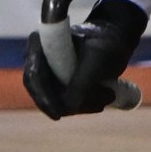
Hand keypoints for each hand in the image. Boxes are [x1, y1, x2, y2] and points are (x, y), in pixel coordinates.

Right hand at [23, 0, 147, 116]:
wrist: (116, 36)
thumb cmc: (106, 41)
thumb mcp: (97, 60)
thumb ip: (82, 82)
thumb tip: (68, 107)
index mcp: (40, 44)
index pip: (34, 77)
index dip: (43, 98)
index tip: (58, 114)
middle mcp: (37, 59)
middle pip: (43, 93)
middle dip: (70, 104)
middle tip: (100, 105)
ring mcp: (47, 73)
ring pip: (56, 102)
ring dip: (83, 104)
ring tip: (108, 95)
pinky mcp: (58, 84)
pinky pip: (65, 102)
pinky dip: (84, 104)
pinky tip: (103, 97)